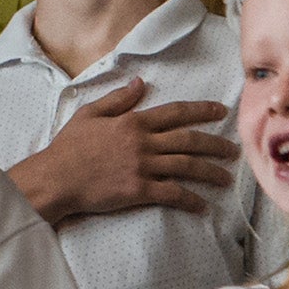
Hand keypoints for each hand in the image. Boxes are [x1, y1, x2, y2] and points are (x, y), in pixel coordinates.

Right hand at [15, 78, 236, 220]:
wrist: (55, 177)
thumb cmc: (69, 146)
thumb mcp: (90, 113)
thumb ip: (118, 99)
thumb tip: (140, 82)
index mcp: (133, 121)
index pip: (176, 112)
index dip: (202, 110)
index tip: (222, 110)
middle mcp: (143, 142)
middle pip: (189, 140)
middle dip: (215, 144)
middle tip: (233, 150)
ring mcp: (142, 166)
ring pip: (186, 166)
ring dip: (210, 173)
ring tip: (227, 179)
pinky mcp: (139, 190)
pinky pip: (172, 194)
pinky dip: (190, 200)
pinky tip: (203, 206)